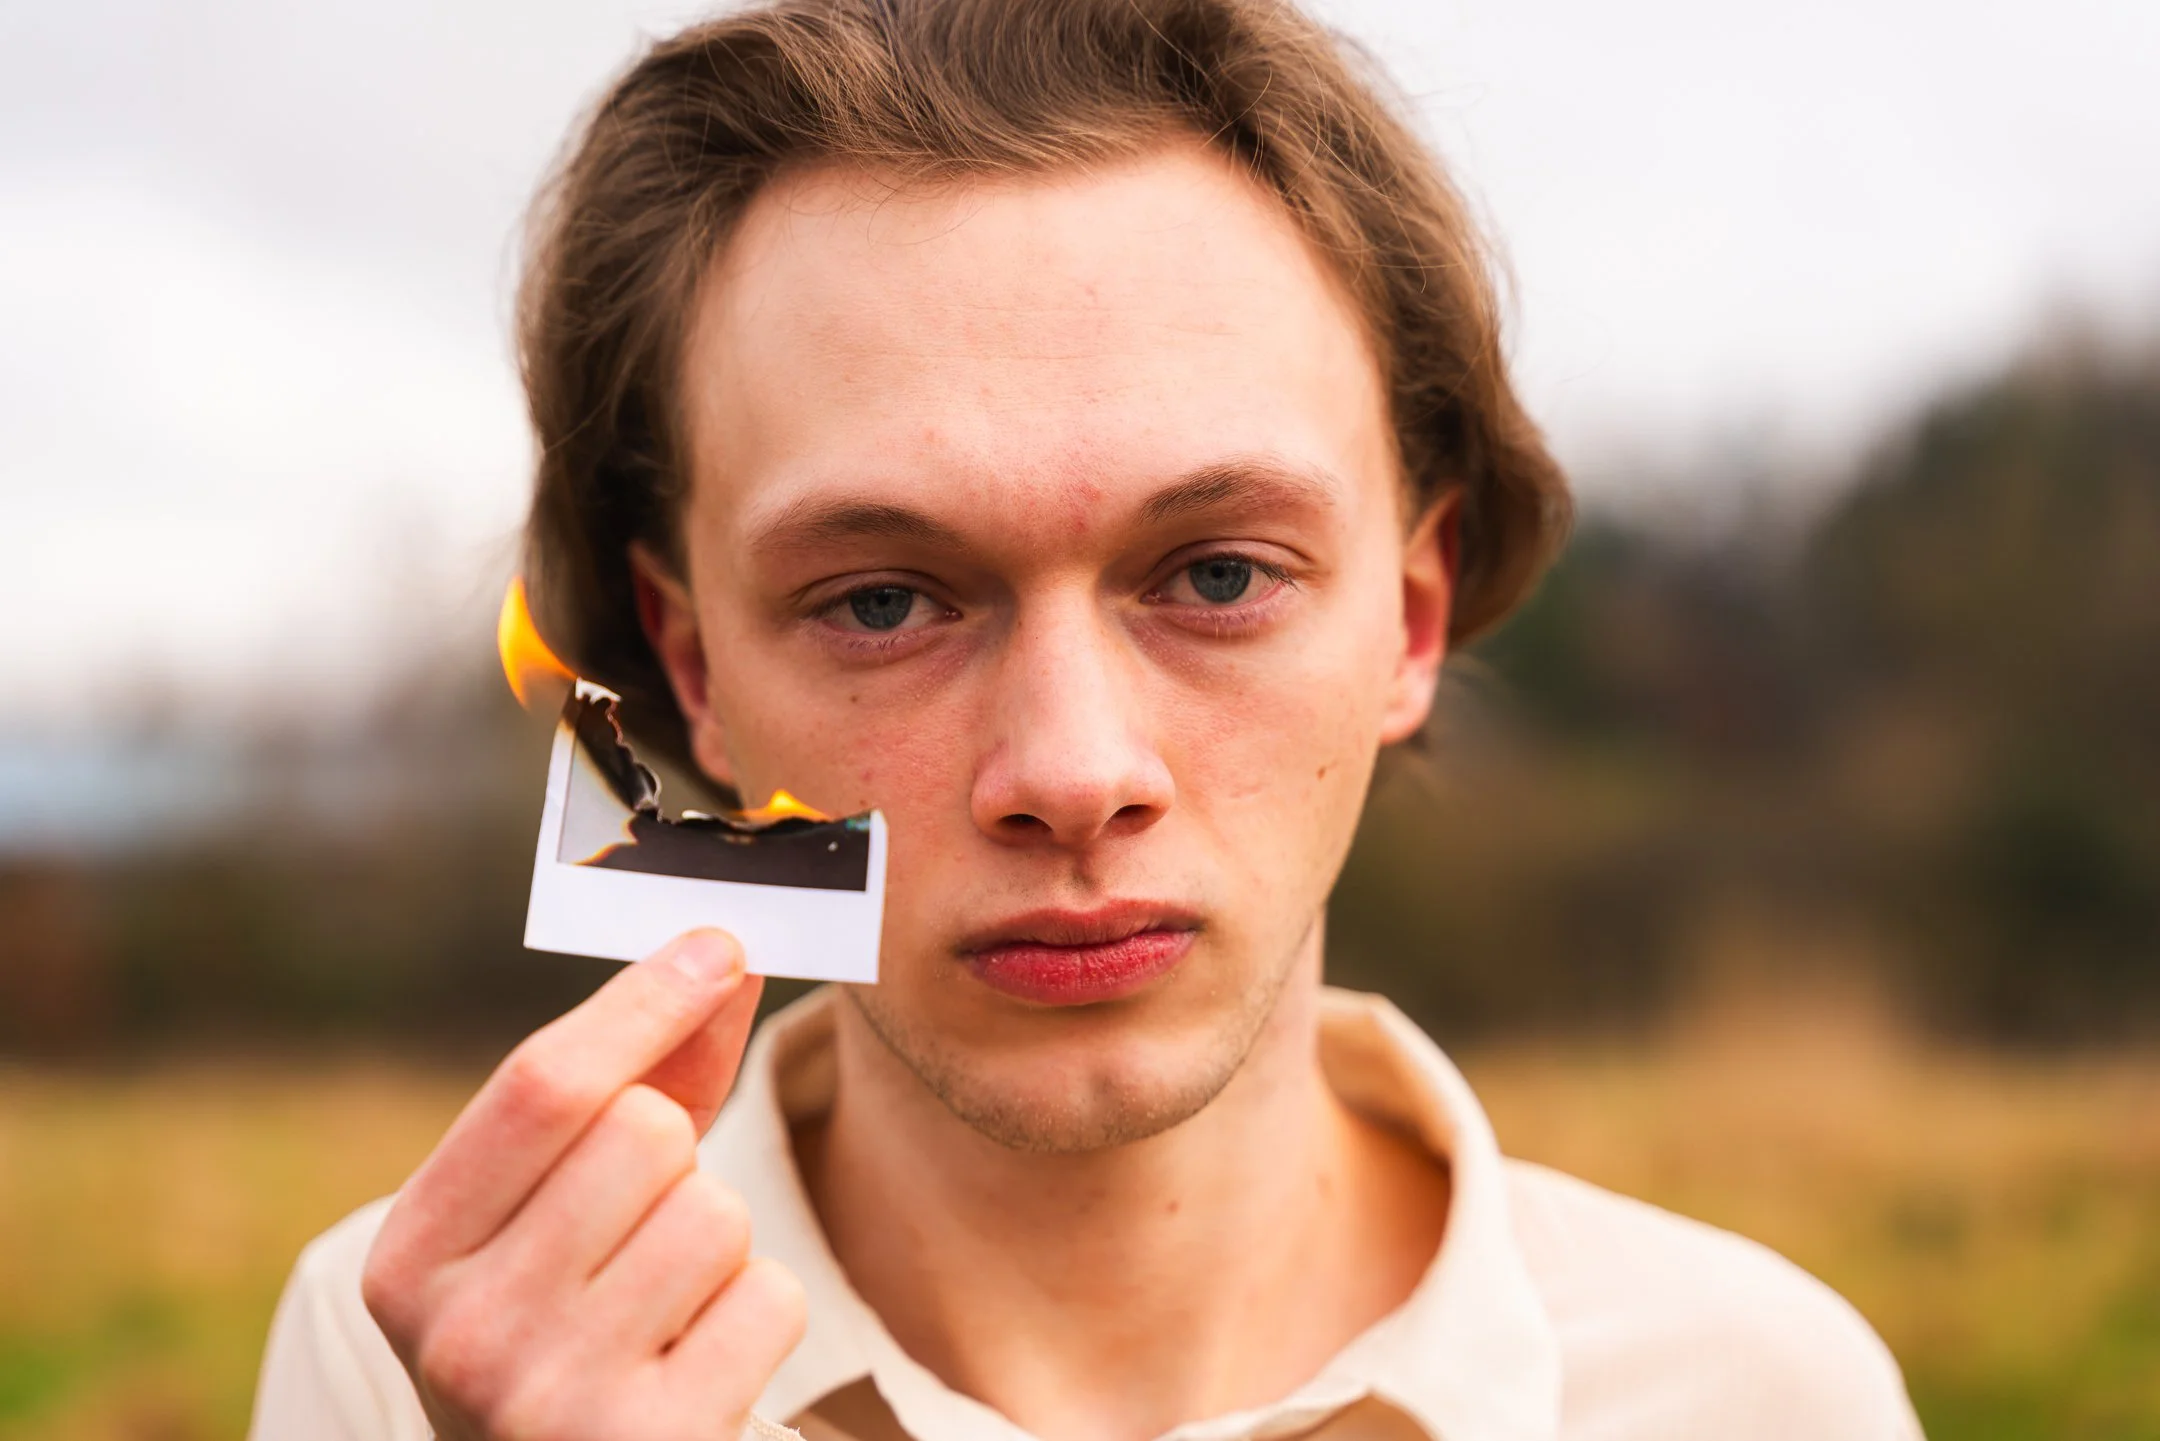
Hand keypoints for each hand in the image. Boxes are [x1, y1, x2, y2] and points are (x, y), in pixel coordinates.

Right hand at [361, 929, 804, 1439]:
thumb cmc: (568, 1330)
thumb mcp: (553, 1217)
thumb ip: (637, 1080)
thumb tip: (723, 957)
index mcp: (411, 1258)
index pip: (539, 1085)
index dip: (642, 1001)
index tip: (719, 944)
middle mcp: (462, 1335)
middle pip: (642, 1133)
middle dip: (675, 1158)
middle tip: (641, 1230)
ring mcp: (551, 1401)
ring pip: (715, 1213)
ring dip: (719, 1247)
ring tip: (666, 1309)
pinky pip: (771, 1297)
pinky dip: (758, 1315)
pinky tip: (700, 1363)